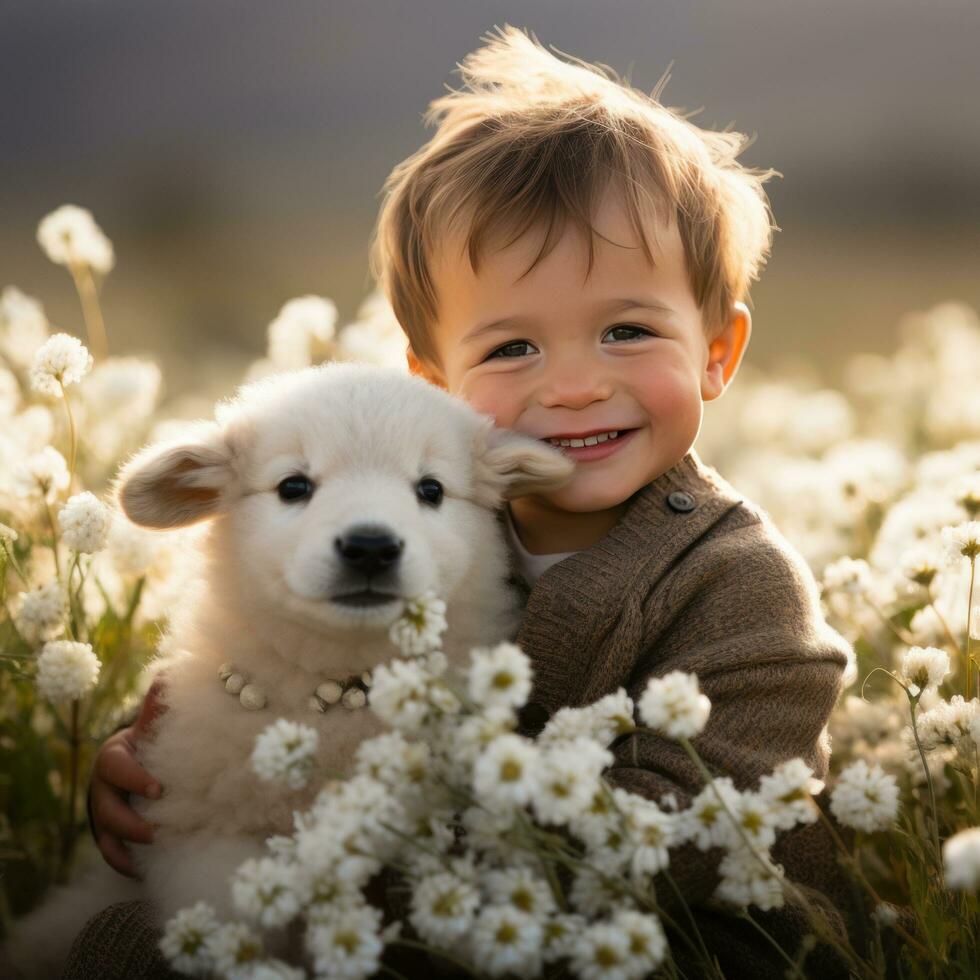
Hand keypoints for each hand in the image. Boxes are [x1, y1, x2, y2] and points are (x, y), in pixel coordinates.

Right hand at [89, 677, 166, 877]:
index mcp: (114, 755)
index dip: (134, 778)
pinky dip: (124, 862)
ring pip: (105, 833)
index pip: (115, 766)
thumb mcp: (153, 720)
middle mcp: (102, 786)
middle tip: (157, 831)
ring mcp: (102, 811)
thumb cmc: (150, 738)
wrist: (138, 760)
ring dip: (127, 844)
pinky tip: (144, 871)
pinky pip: (110, 852)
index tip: (160, 790)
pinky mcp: (109, 833)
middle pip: (105, 808)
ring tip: (154, 850)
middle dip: (129, 821)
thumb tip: (170, 668)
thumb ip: (160, 700)